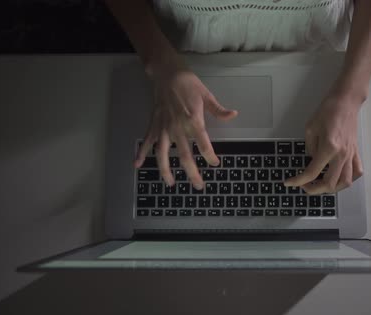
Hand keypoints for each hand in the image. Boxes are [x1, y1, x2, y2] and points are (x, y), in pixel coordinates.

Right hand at [134, 63, 237, 189]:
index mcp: (193, 121)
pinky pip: (147, 141)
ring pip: (163, 154)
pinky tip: (137, 164)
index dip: (210, 156)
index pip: (204, 144)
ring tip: (170, 183)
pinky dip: (141, 153)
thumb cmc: (188, 84)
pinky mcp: (154, 125)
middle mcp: (178, 128)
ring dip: (166, 170)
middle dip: (192, 173)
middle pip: (184, 156)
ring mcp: (164, 128)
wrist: (167, 73)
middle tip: (199, 186)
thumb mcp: (207, 95)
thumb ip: (219, 110)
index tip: (215, 164)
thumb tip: (233, 115)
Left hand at [284, 92, 363, 193]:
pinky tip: (339, 177)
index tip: (289, 182)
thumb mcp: (310, 128)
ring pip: (345, 182)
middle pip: (329, 183)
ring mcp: (350, 154)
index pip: (312, 172)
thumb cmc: (328, 110)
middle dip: (314, 189)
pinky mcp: (355, 152)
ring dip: (332, 188)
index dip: (298, 181)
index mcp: (329, 148)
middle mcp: (342, 154)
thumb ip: (310, 148)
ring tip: (321, 184)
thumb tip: (312, 160)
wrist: (346, 101)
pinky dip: (347, 179)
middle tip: (304, 185)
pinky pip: (356, 172)